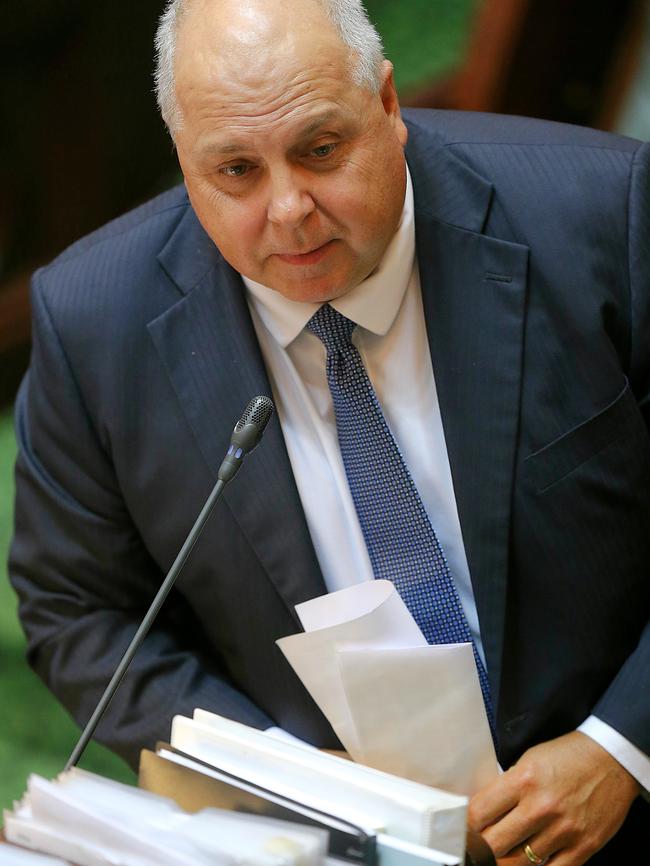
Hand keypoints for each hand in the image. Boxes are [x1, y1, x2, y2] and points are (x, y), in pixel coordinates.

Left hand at [468, 732, 639, 864]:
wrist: (611, 758)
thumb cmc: (566, 756)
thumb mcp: (528, 760)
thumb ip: (506, 787)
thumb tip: (481, 814)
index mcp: (522, 780)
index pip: (479, 813)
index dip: (465, 826)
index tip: (461, 830)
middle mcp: (541, 807)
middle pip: (494, 844)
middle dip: (481, 848)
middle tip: (477, 848)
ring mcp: (563, 830)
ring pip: (520, 863)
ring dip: (506, 860)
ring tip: (501, 853)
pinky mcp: (584, 846)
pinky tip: (528, 862)